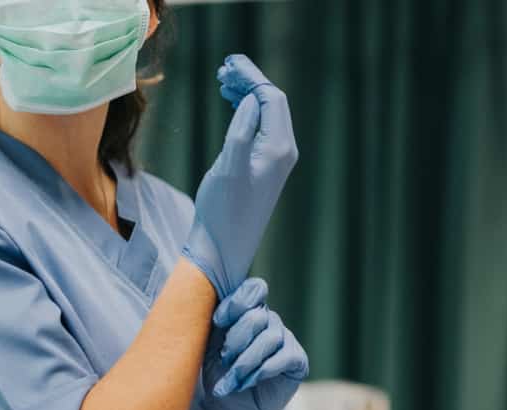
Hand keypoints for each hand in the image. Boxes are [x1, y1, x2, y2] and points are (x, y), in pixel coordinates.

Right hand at [182, 55, 298, 298]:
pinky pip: (261, 128)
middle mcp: (284, 152)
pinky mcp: (265, 168)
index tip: (228, 64)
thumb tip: (251, 101)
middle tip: (223, 69)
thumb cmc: (222, 211)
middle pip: (273, 102)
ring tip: (223, 82)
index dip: (252, 77)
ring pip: (267, 114)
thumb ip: (241, 130)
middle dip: (250, 82)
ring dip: (247, 94)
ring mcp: (276, 160)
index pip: (272, 98)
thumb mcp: (228, 167)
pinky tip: (231, 105)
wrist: (223, 248)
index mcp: (279, 149)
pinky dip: (247, 111)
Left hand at [203, 278, 307, 409]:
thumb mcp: (210, 345)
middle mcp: (269, 320)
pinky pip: (284, 357)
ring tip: (232, 379)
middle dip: (236, 340)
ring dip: (246, 362)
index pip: (253, 289)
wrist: (231, 406)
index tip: (218, 322)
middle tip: (224, 359)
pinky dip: (263, 371)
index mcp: (248, 311)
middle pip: (258, 316)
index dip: (236, 303)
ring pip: (269, 338)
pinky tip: (249, 382)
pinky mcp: (297, 359)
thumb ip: (214, 323)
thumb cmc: (219, 372)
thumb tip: (208, 303)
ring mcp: (285, 338)